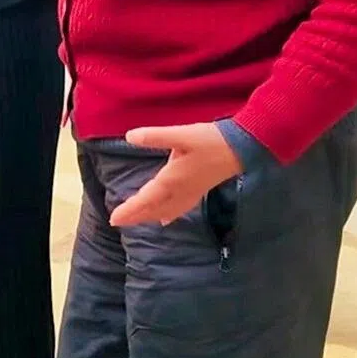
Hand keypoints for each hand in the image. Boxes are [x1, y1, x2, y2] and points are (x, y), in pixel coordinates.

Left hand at [109, 122, 242, 227]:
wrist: (242, 148)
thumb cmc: (210, 141)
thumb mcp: (181, 135)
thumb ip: (155, 137)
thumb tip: (130, 137)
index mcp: (172, 180)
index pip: (146, 200)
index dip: (130, 210)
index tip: (114, 219)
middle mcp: (180, 191)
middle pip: (154, 209)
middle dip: (136, 216)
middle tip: (117, 222)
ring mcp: (191, 192)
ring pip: (166, 211)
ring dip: (149, 216)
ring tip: (135, 221)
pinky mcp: (200, 190)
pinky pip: (179, 209)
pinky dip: (168, 215)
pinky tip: (166, 220)